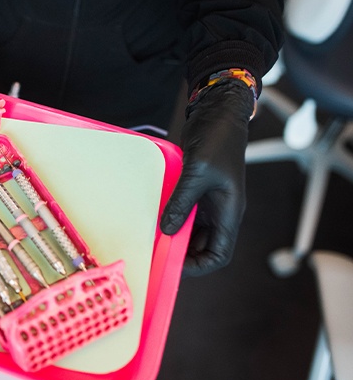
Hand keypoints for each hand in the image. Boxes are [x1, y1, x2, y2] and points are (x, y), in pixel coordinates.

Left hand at [159, 79, 253, 276]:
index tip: (174, 266)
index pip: (219, 254)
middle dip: (181, 253)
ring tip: (151, 238)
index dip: (199, 266)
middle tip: (154, 253)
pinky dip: (170, 217)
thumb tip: (166, 229)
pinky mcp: (196, 190)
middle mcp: (220, 212)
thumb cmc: (217, 140)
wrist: (218, 113)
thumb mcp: (198, 173)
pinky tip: (152, 217)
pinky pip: (183, 212)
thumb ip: (182, 202)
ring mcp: (208, 201)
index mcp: (229, 213)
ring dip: (173, 235)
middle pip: (203, 246)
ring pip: (191, 231)